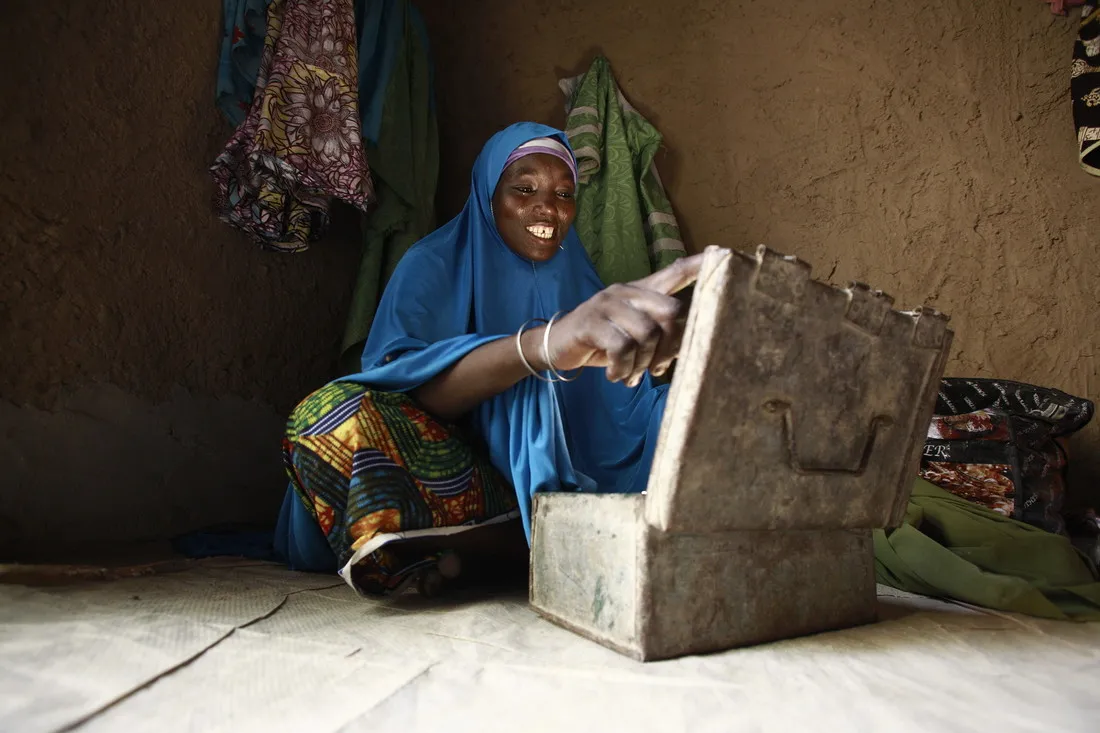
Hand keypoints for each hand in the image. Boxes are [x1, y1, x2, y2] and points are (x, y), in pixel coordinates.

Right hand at [544, 253, 705, 385]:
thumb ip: (658, 335)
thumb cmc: (603, 342)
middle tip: (658, 368)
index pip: (674, 272)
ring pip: (646, 334)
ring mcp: (608, 305)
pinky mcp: (591, 323)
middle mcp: (626, 292)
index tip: (722, 255)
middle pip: (669, 311)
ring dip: (643, 364)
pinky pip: (621, 347)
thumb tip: (689, 348)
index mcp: (640, 292)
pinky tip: (617, 375)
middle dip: (670, 346)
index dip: (697, 266)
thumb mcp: (632, 335)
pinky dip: (623, 368)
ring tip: (632, 376)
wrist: (557, 346)